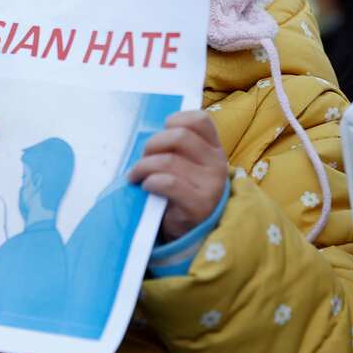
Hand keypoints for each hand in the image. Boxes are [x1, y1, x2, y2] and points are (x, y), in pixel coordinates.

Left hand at [129, 111, 228, 241]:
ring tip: (136, 176)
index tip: (162, 131)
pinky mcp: (199, 204)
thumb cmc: (184, 194)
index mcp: (214, 149)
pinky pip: (168, 183)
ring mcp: (210, 185)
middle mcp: (217, 163)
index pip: (200, 120)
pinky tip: (146, 187)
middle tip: (143, 158)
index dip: (177, 119)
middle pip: (180, 136)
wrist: (194, 233)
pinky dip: (150, 181)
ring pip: (169, 160)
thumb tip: (147, 137)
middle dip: (153, 144)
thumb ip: (177, 150)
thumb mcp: (189, 167)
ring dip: (144, 166)